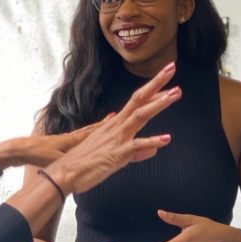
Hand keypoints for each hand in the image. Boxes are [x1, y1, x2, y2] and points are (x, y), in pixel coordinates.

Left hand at [0, 122, 104, 168]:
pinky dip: (83, 137)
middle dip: (101, 125)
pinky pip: (75, 140)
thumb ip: (73, 160)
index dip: (103, 126)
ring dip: (93, 130)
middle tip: (113, 117)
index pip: (91, 132)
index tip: (115, 118)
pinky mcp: (56, 146)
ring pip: (82, 133)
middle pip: (88, 130)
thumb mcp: (57, 158)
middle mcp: (68, 138)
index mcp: (71, 140)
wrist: (20, 150)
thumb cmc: (37, 154)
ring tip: (102, 126)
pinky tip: (83, 141)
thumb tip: (88, 161)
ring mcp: (62, 141)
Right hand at [49, 62, 180, 193]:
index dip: (151, 89)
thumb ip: (135, 151)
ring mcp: (117, 138)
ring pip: (140, 116)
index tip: (165, 79)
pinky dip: (152, 141)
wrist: (64, 173)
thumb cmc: (84, 163)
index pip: (136, 101)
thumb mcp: (113, 154)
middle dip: (156, 84)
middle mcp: (116, 126)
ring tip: (176, 93)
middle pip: (139, 100)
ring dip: (159, 104)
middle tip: (171, 68)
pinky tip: (167, 139)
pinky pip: (137, 146)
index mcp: (114, 124)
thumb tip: (151, 150)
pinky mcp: (117, 154)